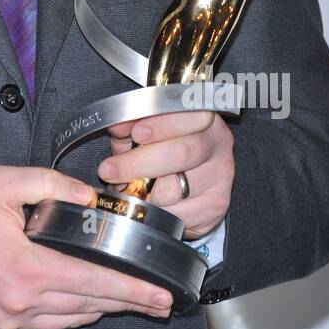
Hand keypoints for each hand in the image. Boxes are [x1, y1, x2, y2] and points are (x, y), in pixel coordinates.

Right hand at [0, 165, 173, 328]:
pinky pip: (44, 324)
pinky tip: (76, 297)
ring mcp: (8, 319)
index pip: (94, 283)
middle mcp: (20, 302)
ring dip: (97, 308)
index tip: (160, 296)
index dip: (133, 291)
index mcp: (26, 268)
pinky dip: (65, 312)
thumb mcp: (3, 182)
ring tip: (123, 298)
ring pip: (69, 320)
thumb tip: (89, 196)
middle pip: (89, 306)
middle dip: (128, 303)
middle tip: (158, 302)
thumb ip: (51, 184)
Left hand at [102, 110, 233, 238]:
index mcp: (201, 115)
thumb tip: (116, 125)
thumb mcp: (144, 127)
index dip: (161, 125)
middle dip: (139, 163)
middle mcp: (217, 142)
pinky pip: (181, 212)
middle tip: (109, 170)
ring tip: (125, 189)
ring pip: (177, 188)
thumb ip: (130, 124)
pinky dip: (157, 210)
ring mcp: (220, 174)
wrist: (191, 175)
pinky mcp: (217, 203)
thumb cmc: (164, 145)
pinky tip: (148, 204)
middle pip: (181, 153)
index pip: (185, 116)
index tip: (136, 134)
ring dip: (144, 192)